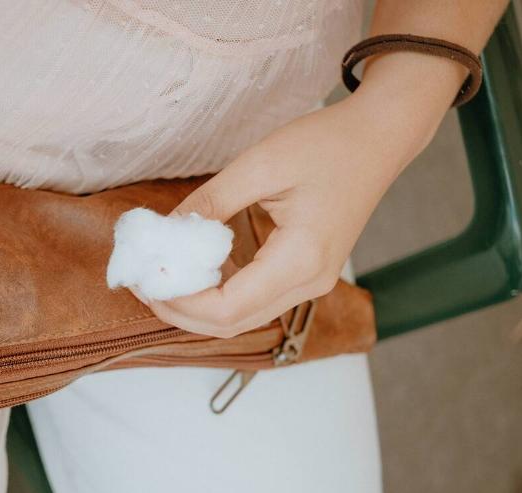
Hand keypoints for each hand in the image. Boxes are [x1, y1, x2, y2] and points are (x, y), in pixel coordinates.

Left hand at [135, 91, 445, 337]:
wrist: (378, 140)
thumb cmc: (326, 145)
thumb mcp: (259, 165)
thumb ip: (209, 203)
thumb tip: (166, 232)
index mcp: (300, 259)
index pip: (227, 307)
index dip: (180, 302)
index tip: (145, 279)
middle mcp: (310, 283)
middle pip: (232, 324)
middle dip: (181, 312)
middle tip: (143, 284)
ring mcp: (312, 283)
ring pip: (243, 318)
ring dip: (198, 307)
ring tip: (161, 279)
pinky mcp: (307, 274)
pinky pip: (255, 300)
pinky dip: (219, 295)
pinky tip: (193, 271)